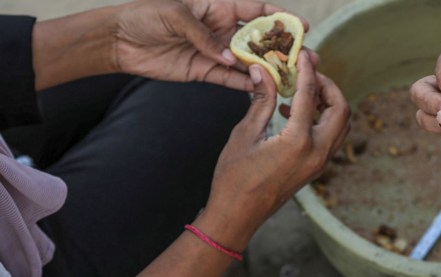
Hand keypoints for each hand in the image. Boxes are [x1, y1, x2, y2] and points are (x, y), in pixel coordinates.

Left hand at [112, 0, 307, 90]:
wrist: (120, 41)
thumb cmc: (145, 16)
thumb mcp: (175, 15)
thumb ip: (204, 35)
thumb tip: (230, 57)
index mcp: (218, 6)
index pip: (256, 11)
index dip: (279, 18)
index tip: (300, 26)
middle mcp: (222, 29)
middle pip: (259, 40)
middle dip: (282, 48)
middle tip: (305, 59)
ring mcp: (216, 52)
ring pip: (249, 62)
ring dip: (270, 70)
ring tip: (292, 78)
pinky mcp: (206, 72)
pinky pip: (231, 80)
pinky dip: (247, 85)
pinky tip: (265, 90)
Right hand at [196, 50, 349, 249]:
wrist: (237, 216)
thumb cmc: (234, 178)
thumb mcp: (245, 134)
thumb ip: (260, 100)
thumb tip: (262, 71)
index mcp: (298, 142)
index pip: (310, 95)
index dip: (307, 70)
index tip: (303, 55)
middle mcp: (317, 153)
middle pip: (341, 110)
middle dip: (328, 87)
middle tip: (308, 74)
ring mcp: (319, 164)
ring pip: (340, 125)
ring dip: (327, 104)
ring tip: (301, 90)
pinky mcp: (315, 169)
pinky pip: (329, 138)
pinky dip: (320, 120)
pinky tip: (290, 112)